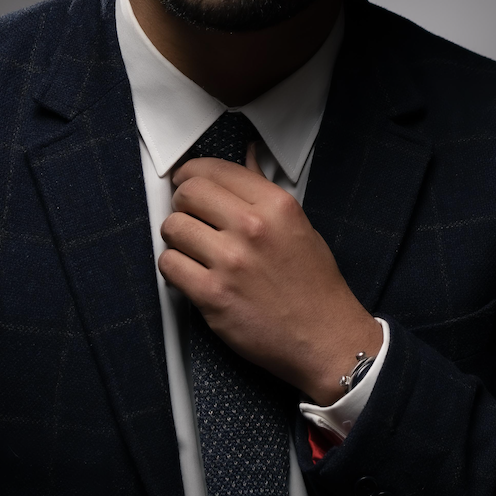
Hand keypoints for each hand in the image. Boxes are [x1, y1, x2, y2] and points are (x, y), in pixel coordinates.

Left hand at [159, 146, 382, 404]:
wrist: (326, 339)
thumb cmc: (314, 286)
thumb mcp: (299, 226)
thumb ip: (264, 191)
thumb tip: (246, 156)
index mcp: (276, 205)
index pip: (213, 170)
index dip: (191, 174)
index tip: (186, 182)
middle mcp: (252, 227)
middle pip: (187, 194)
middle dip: (182, 204)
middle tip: (189, 217)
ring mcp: (231, 262)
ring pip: (172, 228)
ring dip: (176, 238)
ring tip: (192, 249)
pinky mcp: (213, 295)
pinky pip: (169, 265)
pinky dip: (174, 268)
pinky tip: (191, 273)